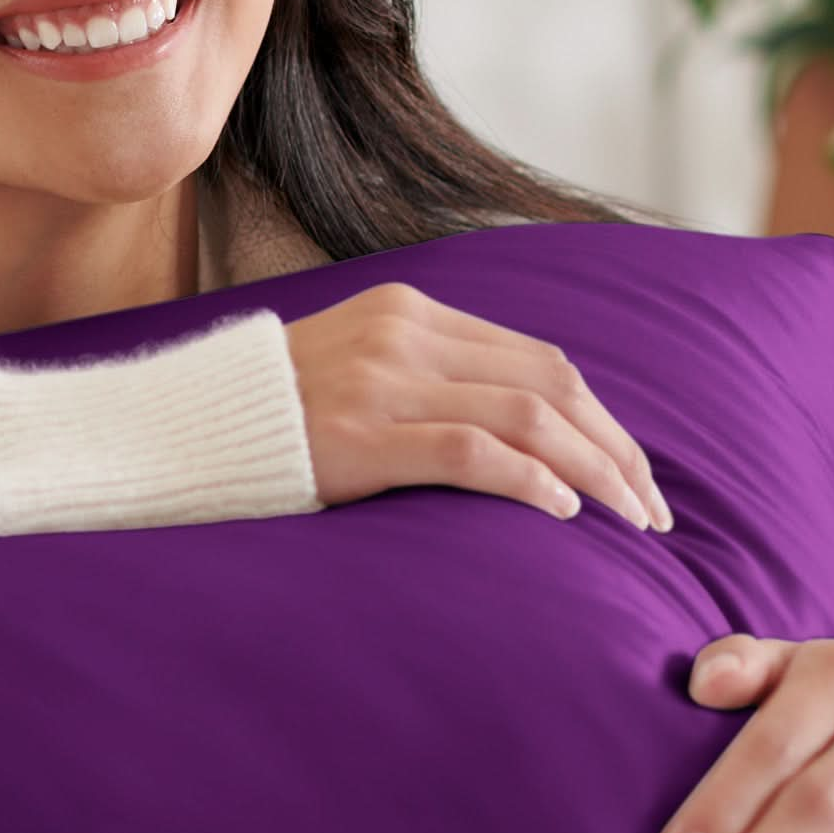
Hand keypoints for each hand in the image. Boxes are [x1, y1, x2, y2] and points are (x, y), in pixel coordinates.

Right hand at [281, 282, 670, 531]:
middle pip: (549, 384)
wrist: (181, 429)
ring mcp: (381, 382)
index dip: (601, 417)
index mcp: (409, 312)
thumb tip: (519, 427)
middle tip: (652, 510)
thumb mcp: (356, 370)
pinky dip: (530, 481)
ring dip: (594, 471)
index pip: (538, 358)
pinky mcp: (360, 436)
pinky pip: (471, 452)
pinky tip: (562, 513)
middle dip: (616, 449)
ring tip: (629, 520)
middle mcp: (403, 336)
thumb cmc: (273, 418)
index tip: (634, 470)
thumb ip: (427, 379)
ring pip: (526, 416)